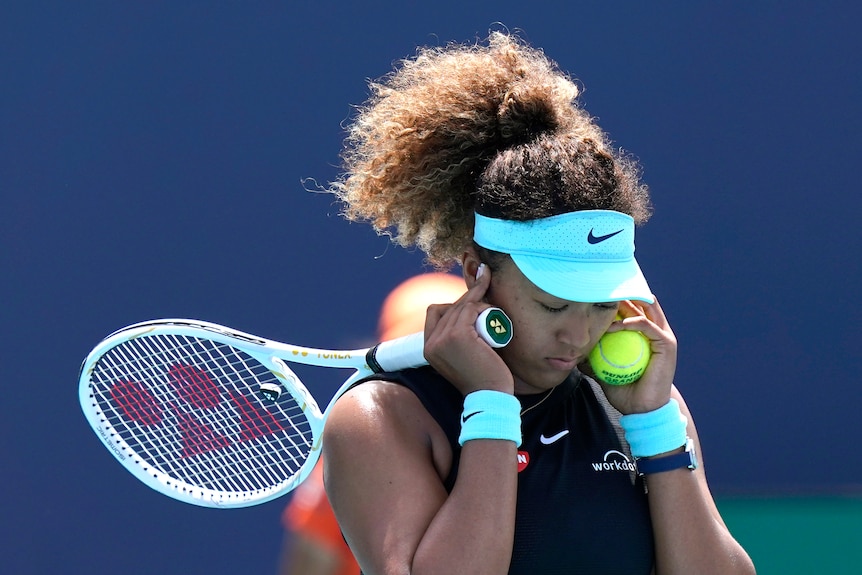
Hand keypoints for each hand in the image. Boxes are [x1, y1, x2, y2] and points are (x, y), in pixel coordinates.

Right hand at [422, 266, 514, 395]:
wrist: (490, 397)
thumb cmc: (482, 379)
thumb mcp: (460, 359)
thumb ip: (456, 343)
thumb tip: (467, 318)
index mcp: (428, 349)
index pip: (435, 313)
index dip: (452, 303)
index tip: (470, 298)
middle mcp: (431, 343)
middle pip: (449, 307)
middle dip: (468, 296)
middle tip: (484, 280)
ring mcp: (443, 339)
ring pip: (460, 306)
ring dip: (477, 300)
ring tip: (492, 305)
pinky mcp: (458, 335)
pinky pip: (470, 309)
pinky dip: (481, 306)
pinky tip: (490, 310)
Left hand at [598, 297, 676, 414]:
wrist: (643, 410)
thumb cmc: (625, 391)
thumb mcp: (604, 371)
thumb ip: (593, 359)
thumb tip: (574, 353)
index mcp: (644, 335)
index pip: (632, 309)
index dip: (617, 301)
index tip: (596, 298)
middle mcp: (656, 331)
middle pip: (640, 303)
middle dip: (622, 297)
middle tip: (602, 295)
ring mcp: (663, 336)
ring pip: (646, 309)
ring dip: (626, 305)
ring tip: (607, 305)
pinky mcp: (666, 343)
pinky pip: (648, 326)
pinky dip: (632, 322)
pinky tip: (616, 325)